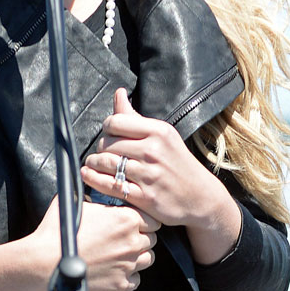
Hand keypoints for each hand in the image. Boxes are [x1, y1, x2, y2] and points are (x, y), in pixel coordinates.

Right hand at [30, 191, 159, 290]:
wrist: (43, 262)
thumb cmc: (56, 233)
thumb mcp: (74, 203)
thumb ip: (92, 197)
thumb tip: (92, 189)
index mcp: (126, 219)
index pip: (152, 218)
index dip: (144, 220)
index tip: (135, 223)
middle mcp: (132, 242)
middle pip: (152, 239)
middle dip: (141, 237)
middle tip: (125, 238)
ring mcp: (128, 265)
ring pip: (148, 259)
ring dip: (138, 256)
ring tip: (121, 254)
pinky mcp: (121, 284)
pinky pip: (136, 280)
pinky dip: (129, 276)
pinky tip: (116, 270)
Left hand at [81, 89, 241, 263]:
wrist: (200, 197)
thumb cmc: (178, 163)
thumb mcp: (163, 136)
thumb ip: (136, 117)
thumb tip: (118, 93)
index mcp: (159, 131)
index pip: (116, 121)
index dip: (107, 127)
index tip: (109, 134)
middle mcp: (153, 151)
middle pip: (108, 142)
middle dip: (100, 147)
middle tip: (102, 152)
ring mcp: (148, 175)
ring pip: (106, 163)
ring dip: (93, 163)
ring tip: (93, 163)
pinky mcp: (144, 197)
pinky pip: (110, 184)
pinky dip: (94, 179)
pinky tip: (88, 175)